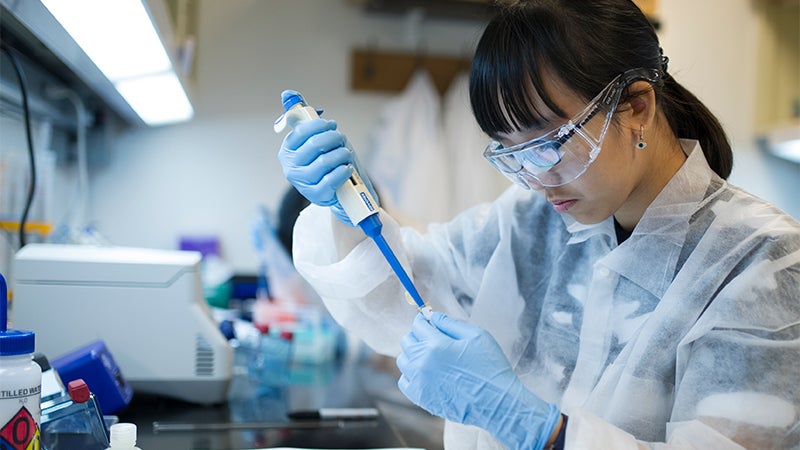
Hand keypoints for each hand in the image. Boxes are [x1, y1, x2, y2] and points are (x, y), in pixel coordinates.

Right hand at [278, 117, 355, 224]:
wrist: (338, 190)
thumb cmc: (326, 161)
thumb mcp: (314, 138)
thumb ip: (303, 117)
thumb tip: (287, 93)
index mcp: (287, 151)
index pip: (302, 132)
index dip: (320, 126)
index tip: (331, 125)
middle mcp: (291, 167)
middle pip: (315, 145)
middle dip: (333, 139)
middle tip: (341, 139)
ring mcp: (302, 183)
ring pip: (325, 161)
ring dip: (341, 154)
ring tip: (346, 154)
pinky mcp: (316, 195)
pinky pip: (331, 179)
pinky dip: (343, 171)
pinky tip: (347, 168)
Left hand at [397, 312, 560, 449]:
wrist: (498, 403)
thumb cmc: (491, 368)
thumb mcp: (477, 336)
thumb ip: (451, 323)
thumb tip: (433, 316)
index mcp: (436, 345)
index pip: (418, 325)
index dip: (423, 319)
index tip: (428, 319)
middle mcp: (423, 363)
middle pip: (407, 341)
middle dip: (418, 334)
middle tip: (432, 337)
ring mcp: (420, 382)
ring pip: (403, 360)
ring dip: (413, 353)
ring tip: (430, 355)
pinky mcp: (421, 398)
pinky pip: (404, 381)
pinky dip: (411, 374)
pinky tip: (426, 372)